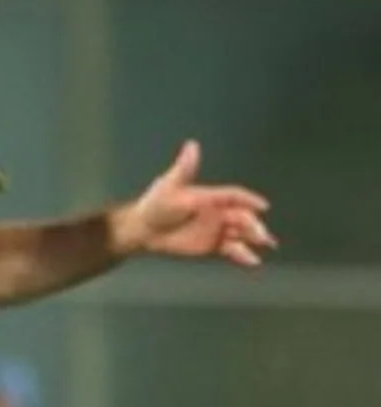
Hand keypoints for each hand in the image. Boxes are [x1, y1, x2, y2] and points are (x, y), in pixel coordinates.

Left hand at [120, 140, 277, 266]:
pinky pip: (231, 249)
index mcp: (211, 197)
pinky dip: (242, 254)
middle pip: (242, 216)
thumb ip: (184, 168)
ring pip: (241, 233)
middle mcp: (217, 212)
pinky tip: (252, 261)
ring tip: (265, 244)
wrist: (142, 229)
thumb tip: (191, 145)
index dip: (249, 200)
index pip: (235, 196)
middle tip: (262, 234)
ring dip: (254, 238)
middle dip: (253, 224)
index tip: (263, 206)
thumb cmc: (155, 204)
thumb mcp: (169, 185)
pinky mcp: (211, 245)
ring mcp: (216, 229)